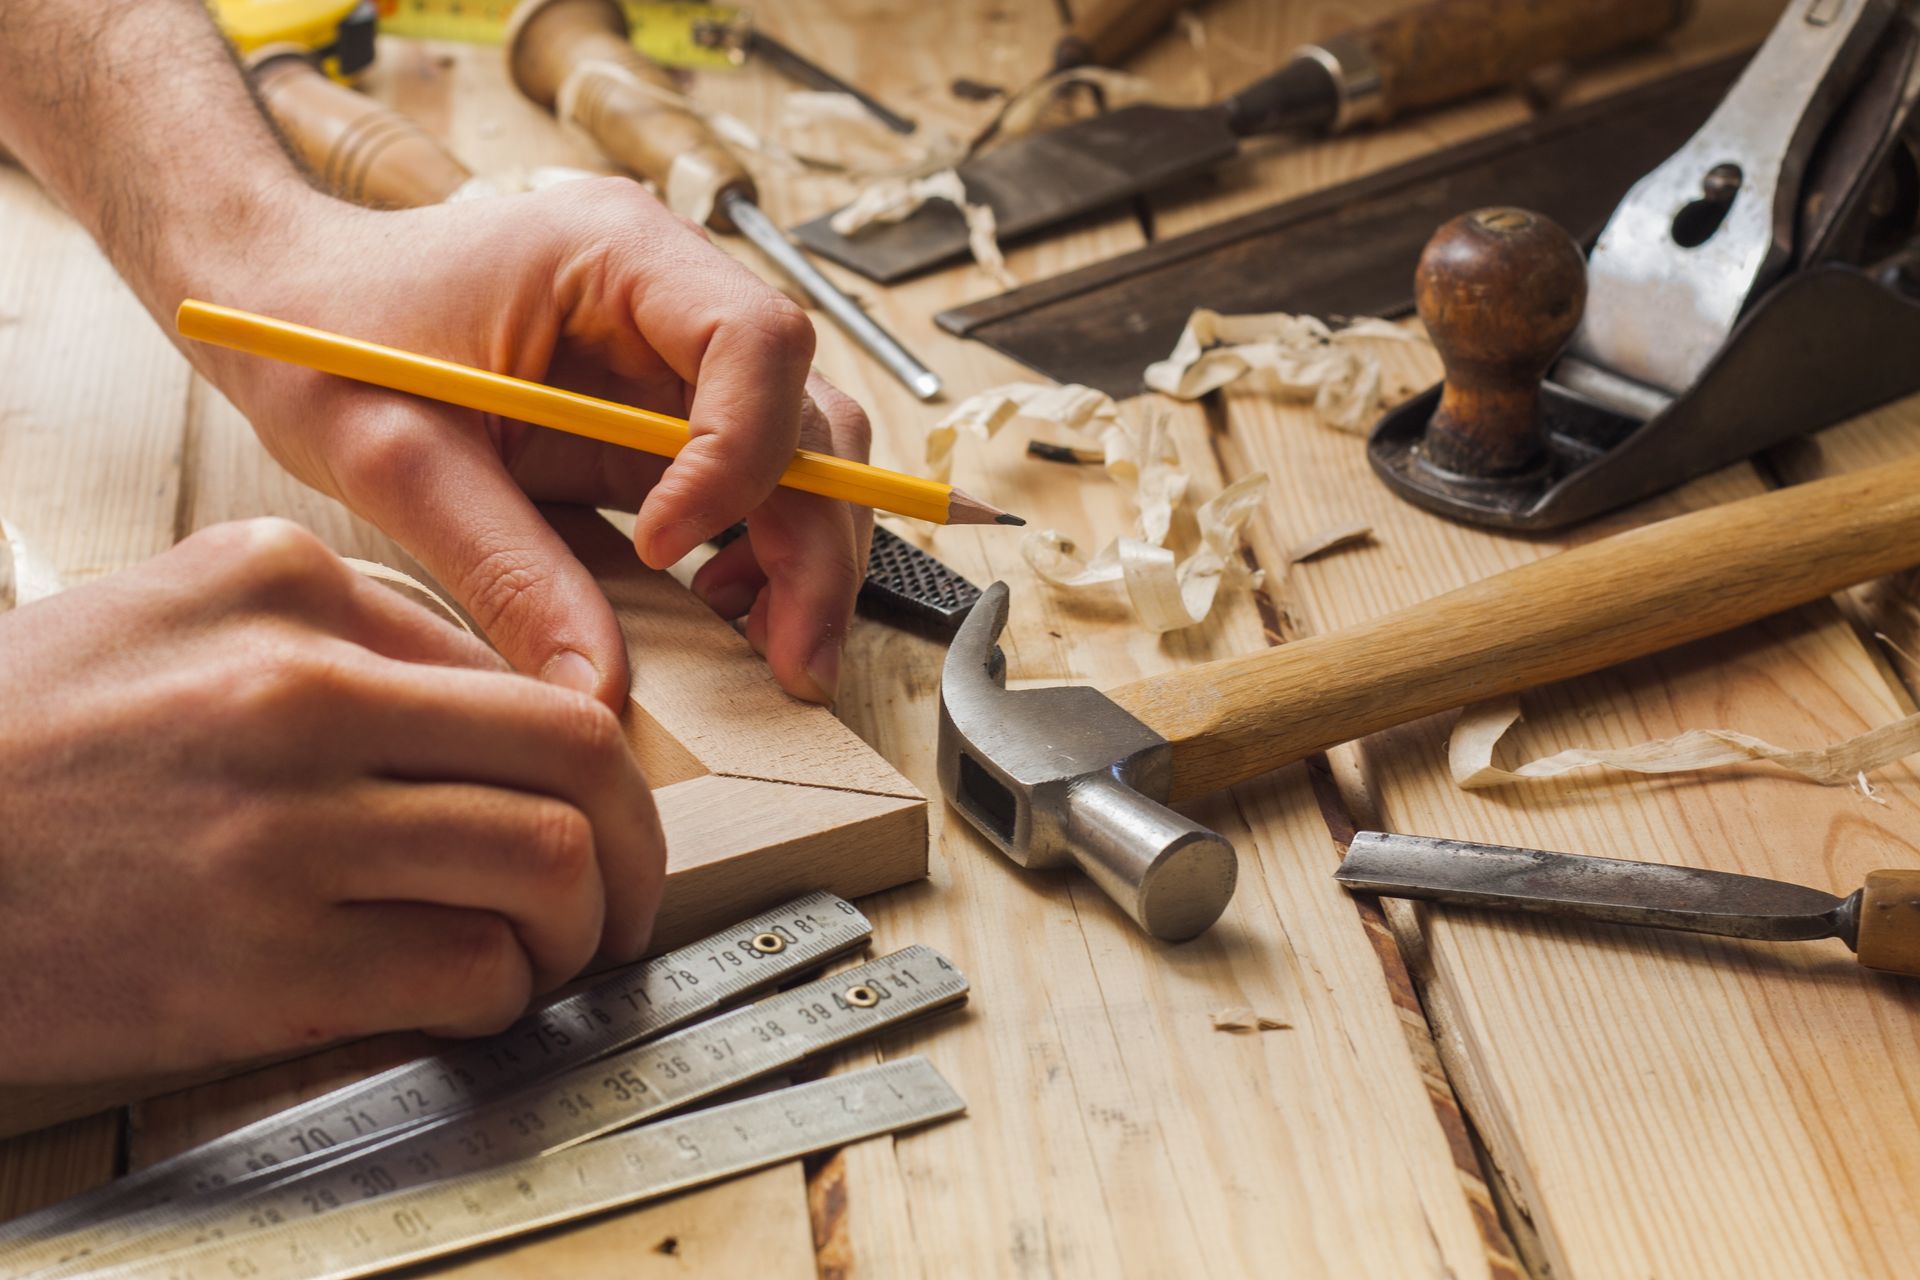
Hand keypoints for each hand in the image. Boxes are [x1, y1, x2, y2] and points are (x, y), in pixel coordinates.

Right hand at [0, 519, 662, 1083]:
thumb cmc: (27, 747)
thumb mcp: (175, 616)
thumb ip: (343, 635)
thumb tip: (502, 701)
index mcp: (288, 591)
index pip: (523, 671)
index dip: (596, 764)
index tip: (597, 814)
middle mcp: (299, 695)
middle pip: (575, 761)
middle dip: (634, 844)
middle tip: (623, 896)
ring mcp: (283, 831)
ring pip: (549, 867)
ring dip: (582, 929)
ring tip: (554, 954)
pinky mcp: (260, 963)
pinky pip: (469, 972)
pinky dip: (504, 991)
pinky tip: (472, 992)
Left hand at [192, 179, 872, 708]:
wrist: (281, 301)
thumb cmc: (322, 339)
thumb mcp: (396, 458)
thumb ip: (505, 569)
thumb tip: (597, 691)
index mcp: (614, 252)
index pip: (757, 341)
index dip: (742, 455)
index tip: (666, 547)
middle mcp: (672, 292)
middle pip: (810, 413)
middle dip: (815, 543)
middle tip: (797, 661)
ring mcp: (676, 353)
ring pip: (806, 454)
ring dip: (804, 556)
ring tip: (770, 650)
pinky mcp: (662, 412)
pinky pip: (752, 485)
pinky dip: (761, 554)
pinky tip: (720, 608)